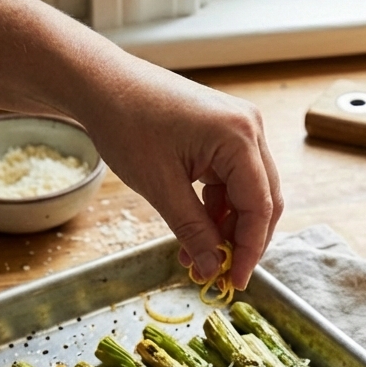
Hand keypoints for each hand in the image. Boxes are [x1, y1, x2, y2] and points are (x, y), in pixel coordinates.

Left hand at [74, 55, 283, 289]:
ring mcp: (238, 129)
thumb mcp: (160, 188)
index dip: (251, 249)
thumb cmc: (126, 124)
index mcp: (239, 137)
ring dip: (227, 228)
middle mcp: (249, 129)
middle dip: (244, 241)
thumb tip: (214, 269)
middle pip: (264, 200)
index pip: (261, 206)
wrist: (101, 84)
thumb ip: (193, 231)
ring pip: (248, 193)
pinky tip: (196, 232)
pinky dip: (217, 209)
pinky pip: (231, 180)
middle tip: (223, 275)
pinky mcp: (223, 134)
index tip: (236, 281)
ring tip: (198, 257)